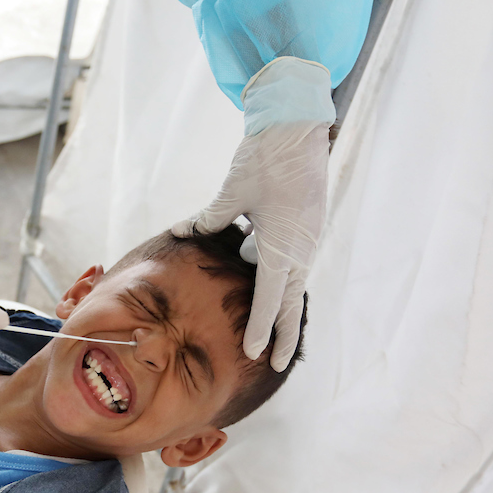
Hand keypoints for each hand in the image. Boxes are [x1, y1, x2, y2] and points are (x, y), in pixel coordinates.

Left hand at [174, 57, 334, 370]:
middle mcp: (299, 249)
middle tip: (277, 364)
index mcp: (280, 246)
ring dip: (284, 310)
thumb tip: (184, 232)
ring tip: (276, 337)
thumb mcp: (232, 191)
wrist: (298, 128)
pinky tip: (274, 291)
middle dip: (284, 336)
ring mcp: (307, 239)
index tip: (255, 355)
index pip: (269, 300)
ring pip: (294, 285)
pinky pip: (295, 265)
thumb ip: (209, 218)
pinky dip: (285, 284)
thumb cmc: (265, 158)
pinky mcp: (307, 228)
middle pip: (290, 304)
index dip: (261, 330)